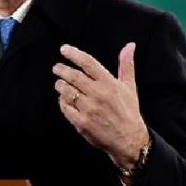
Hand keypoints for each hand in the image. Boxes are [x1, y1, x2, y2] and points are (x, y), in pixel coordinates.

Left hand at [52, 43, 149, 168]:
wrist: (129, 139)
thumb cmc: (129, 111)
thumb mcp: (129, 86)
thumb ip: (126, 64)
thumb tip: (130, 45)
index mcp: (109, 84)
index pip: (88, 63)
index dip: (74, 54)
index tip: (64, 49)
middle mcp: (98, 95)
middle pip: (73, 76)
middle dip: (61, 70)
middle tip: (56, 68)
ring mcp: (89, 109)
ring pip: (67, 91)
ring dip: (60, 85)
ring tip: (59, 83)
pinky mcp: (82, 123)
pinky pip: (65, 108)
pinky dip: (62, 101)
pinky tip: (63, 99)